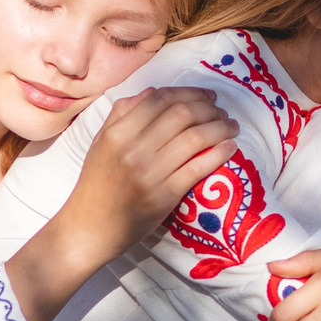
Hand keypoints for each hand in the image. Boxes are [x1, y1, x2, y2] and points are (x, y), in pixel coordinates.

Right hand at [6, 88, 236, 320]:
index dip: (189, 92)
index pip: (160, 99)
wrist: (89, 229)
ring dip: (220, 127)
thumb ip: (122, 114)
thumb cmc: (96, 184)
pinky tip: (230, 147)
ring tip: (231, 127)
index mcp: (117, 132)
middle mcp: (133, 149)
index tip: (207, 96)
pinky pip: (198, 168)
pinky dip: (219, 153)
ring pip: (194, 138)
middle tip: (222, 112)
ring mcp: (149, 173)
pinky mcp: (163, 196)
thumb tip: (153, 91)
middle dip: (209, 108)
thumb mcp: (101, 142)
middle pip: (181, 114)